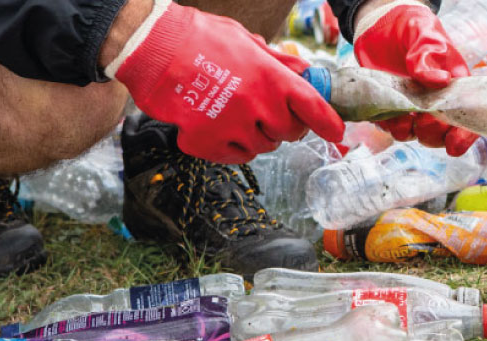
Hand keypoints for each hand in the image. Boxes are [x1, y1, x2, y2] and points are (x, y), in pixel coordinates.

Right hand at [110, 1, 344, 162]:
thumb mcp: (245, 41)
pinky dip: (228, 148)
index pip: (313, 107)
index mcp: (270, 77)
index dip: (328, 123)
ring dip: (255, 137)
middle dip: (282, 126)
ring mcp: (231, 125)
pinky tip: (216, 126)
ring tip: (235, 115)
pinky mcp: (205, 141)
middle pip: (288, 134)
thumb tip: (303, 72)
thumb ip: (276, 62)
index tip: (335, 132)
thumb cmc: (199, 37)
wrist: (151, 46)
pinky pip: (232, 157)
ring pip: (261, 148)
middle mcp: (256, 104)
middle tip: (266, 113)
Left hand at [352, 0, 477, 155]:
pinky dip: (390, 127)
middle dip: (434, 132)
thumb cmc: (413, 28)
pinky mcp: (391, 108)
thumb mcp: (425, 35)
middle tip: (424, 117)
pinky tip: (388, 114)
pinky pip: (392, 128)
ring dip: (411, 133)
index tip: (454, 142)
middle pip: (442, 134)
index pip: (467, 119)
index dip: (464, 136)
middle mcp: (437, 103)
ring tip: (404, 118)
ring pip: (417, 135)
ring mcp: (414, 108)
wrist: (382, 25)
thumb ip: (429, 56)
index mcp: (455, 88)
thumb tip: (439, 81)